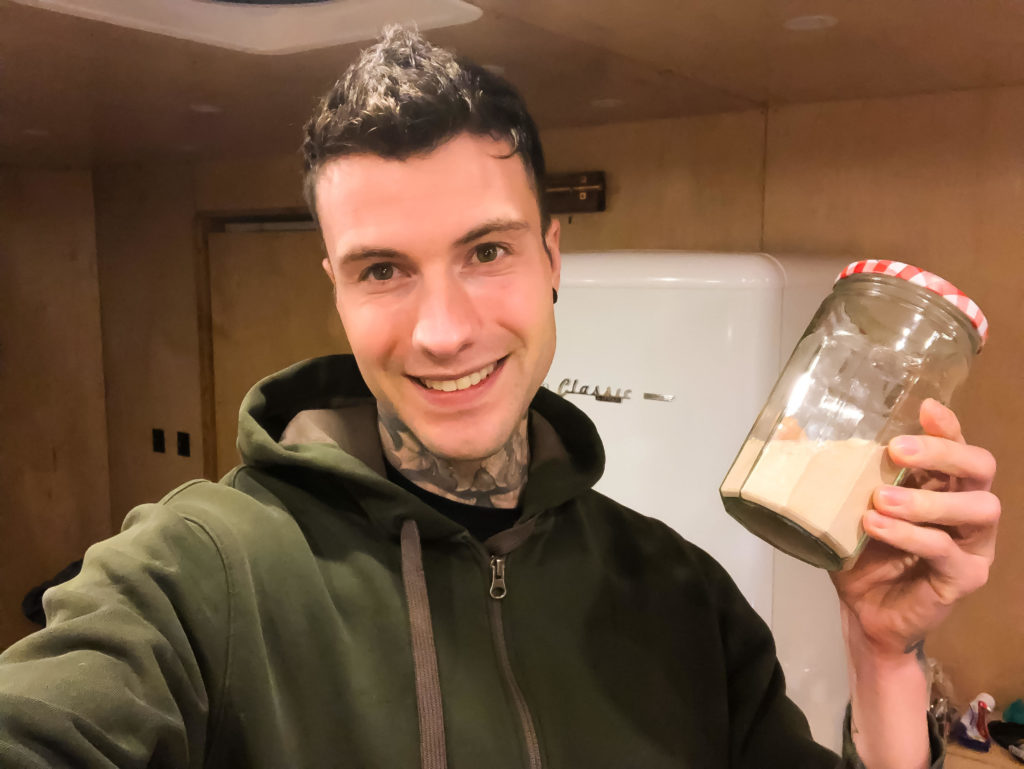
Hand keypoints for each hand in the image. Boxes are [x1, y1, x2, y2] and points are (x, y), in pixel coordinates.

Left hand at [830, 399, 999, 657]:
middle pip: (979, 468)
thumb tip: (786, 427)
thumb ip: (823, 466)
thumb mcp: (837, 505)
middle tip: (897, 451)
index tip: (924, 408)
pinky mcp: (964, 577)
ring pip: (976, 508)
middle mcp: (966, 508)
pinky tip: (876, 527)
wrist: (863, 612)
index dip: (947, 425)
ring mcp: (972, 545)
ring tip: (880, 499)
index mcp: (941, 484)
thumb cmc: (860, 553)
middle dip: (942, 453)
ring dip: (926, 499)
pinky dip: (909, 535)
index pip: (957, 445)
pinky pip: (945, 550)